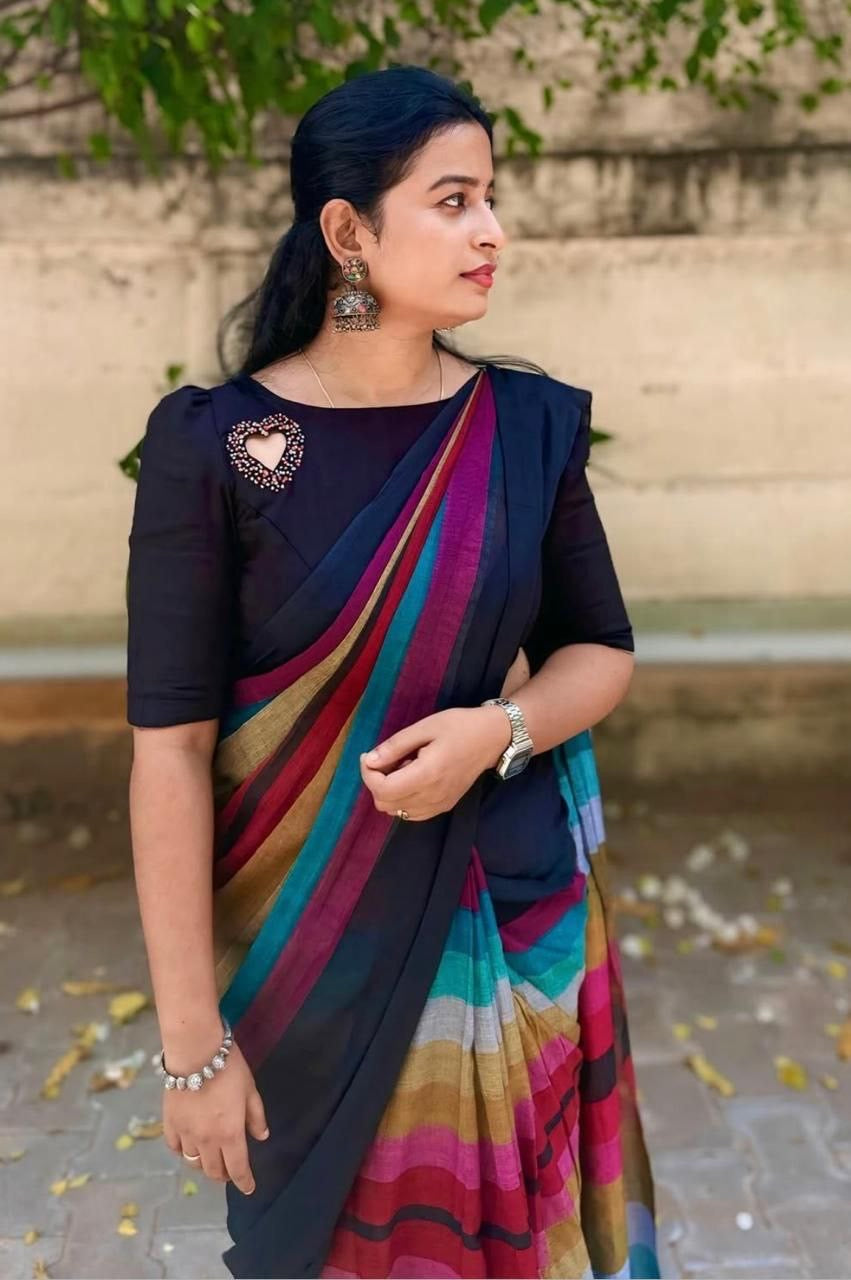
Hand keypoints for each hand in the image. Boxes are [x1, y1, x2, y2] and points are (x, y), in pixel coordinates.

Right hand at [161, 1037, 268, 1195]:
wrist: (195, 1052)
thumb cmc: (229, 1068)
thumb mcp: (250, 1090)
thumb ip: (255, 1116)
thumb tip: (261, 1136)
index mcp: (230, 1134)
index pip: (238, 1168)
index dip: (244, 1182)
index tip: (248, 1188)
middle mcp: (207, 1141)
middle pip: (214, 1171)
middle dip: (224, 1175)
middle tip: (230, 1171)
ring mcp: (185, 1134)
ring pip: (193, 1162)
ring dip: (204, 1165)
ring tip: (211, 1159)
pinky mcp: (169, 1123)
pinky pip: (175, 1147)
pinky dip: (183, 1151)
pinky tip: (188, 1146)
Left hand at [358, 647, 527, 821]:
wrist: (492, 738)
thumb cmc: (459, 726)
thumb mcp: (425, 727)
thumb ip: (395, 746)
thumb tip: (370, 760)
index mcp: (427, 774)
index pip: (383, 790)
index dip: (368, 774)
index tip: (370, 756)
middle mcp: (433, 796)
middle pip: (385, 804)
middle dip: (377, 782)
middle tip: (386, 758)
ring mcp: (439, 805)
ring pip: (396, 811)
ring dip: (389, 791)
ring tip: (401, 767)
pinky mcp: (444, 807)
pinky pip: (411, 813)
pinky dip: (403, 799)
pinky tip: (412, 778)